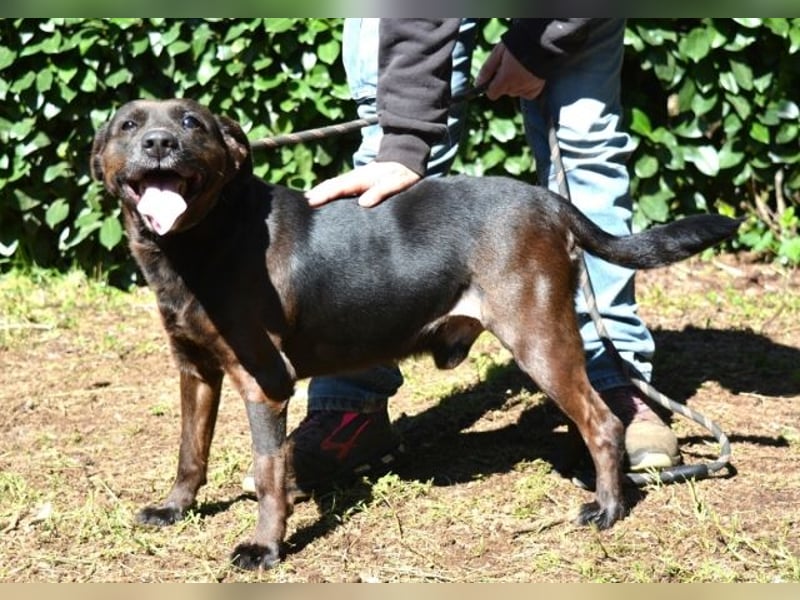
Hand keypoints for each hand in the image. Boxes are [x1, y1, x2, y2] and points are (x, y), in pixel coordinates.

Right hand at [306, 161, 420, 207]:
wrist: (406, 159)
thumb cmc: (402, 173)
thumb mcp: (397, 183)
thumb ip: (381, 191)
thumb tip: (363, 203)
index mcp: (362, 178)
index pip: (339, 187)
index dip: (325, 194)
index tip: (311, 201)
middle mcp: (355, 177)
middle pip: (331, 185)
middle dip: (317, 193)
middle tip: (301, 204)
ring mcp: (355, 179)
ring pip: (334, 186)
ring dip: (320, 192)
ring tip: (307, 203)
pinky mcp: (358, 183)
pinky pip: (340, 188)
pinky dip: (329, 192)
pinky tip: (323, 199)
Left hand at [476, 42, 545, 100]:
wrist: (543, 41)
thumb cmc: (517, 44)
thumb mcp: (498, 53)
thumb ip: (487, 70)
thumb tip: (477, 84)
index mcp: (505, 78)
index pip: (492, 94)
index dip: (491, 86)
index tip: (494, 77)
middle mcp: (516, 86)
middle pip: (504, 91)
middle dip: (504, 81)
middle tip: (510, 66)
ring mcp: (528, 88)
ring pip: (515, 92)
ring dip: (515, 84)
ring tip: (521, 68)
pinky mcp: (537, 89)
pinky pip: (527, 93)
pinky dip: (526, 87)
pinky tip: (528, 75)